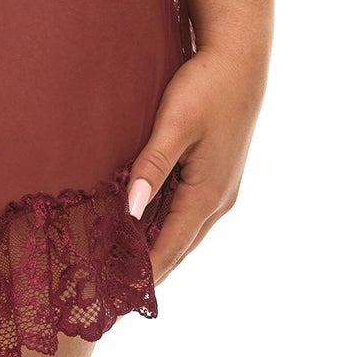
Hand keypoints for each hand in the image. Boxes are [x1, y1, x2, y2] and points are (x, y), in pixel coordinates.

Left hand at [125, 29, 269, 284]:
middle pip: (179, 246)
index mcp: (208, 195)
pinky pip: (188, 212)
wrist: (240, 59)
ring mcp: (221, 188)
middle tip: (117, 292)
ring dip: (159, 248)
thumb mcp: (175, 125)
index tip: (118, 297)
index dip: (144, 273)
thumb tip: (129, 211)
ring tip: (126, 268)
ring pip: (185, 231)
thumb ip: (152, 167)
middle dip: (150, 269)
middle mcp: (218, 200)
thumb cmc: (206, 87)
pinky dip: (167, 226)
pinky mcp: (217, 174)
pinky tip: (145, 225)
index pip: (170, 247)